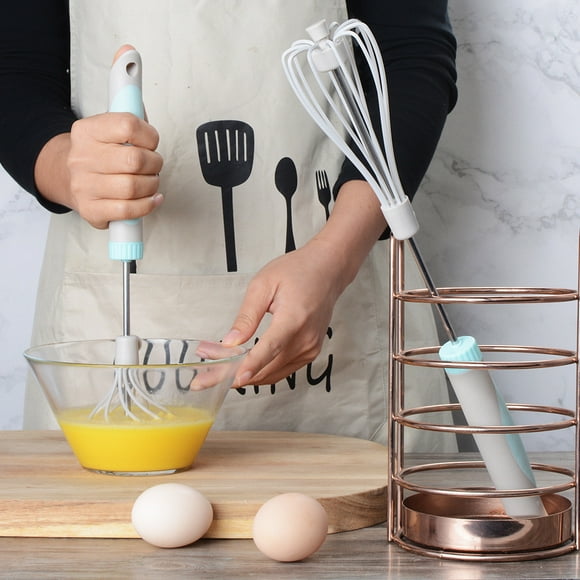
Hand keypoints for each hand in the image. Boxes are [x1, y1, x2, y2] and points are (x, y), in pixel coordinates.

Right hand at [34, 44, 163, 227]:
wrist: (68, 177)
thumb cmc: (101, 151)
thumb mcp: (112, 120)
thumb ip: (126, 93)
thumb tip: (127, 52)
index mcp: (88, 130)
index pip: (128, 125)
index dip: (150, 135)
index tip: (151, 140)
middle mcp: (83, 157)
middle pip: (135, 159)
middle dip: (155, 163)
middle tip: (153, 164)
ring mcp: (85, 186)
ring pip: (134, 186)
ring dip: (152, 184)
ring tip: (150, 180)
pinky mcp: (93, 210)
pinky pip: (129, 211)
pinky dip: (147, 205)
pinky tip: (150, 197)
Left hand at [222, 179, 387, 387]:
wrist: (328, 270)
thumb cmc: (296, 271)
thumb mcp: (264, 285)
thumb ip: (247, 316)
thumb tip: (230, 342)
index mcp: (294, 319)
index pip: (269, 349)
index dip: (249, 366)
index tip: (231, 380)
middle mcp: (306, 339)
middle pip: (266, 367)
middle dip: (233, 374)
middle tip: (203, 377)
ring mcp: (310, 349)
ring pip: (272, 374)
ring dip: (244, 376)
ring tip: (215, 372)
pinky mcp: (310, 353)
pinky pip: (282, 370)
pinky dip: (260, 372)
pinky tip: (241, 368)